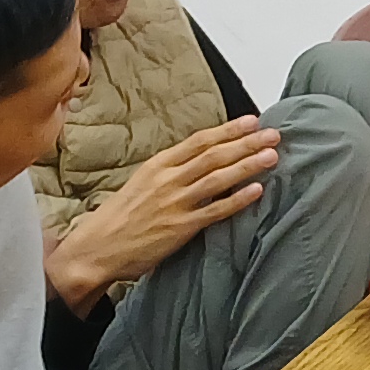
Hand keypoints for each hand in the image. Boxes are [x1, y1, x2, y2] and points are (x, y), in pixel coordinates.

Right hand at [49, 117, 278, 302]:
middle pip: (214, 155)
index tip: (252, 121)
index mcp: (158, 165)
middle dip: (246, 143)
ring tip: (272, 156)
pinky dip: (237, 200)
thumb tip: (199, 163)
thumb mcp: (140, 183)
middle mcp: (167, 179)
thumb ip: (169, 172)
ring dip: (247, 165)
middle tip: (273, 134)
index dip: (228, 130)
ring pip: (218, 178)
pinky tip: (257, 191)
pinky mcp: (180, 228)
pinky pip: (215, 211)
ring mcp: (174, 203)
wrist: (96, 248)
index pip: (199, 141)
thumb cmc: (118, 218)